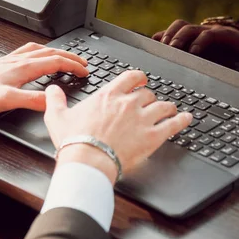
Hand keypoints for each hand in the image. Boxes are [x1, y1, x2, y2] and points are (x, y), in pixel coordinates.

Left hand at [0, 43, 88, 114]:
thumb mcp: (7, 100)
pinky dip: (41, 50)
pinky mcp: (4, 61)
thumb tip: (52, 102)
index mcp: (24, 67)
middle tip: (83, 64)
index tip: (85, 71)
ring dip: (58, 52)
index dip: (73, 66)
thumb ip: (32, 100)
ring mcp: (12, 59)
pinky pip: (28, 50)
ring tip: (67, 57)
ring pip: (41, 50)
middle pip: (52, 53)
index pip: (56, 62)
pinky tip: (38, 54)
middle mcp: (20, 60)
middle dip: (71, 57)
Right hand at [44, 70, 192, 183]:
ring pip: (163, 106)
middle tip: (149, 103)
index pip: (131, 77)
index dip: (138, 78)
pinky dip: (182, 120)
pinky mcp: (153, 137)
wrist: (88, 161)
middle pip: (148, 93)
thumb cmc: (74, 141)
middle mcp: (128, 103)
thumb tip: (52, 90)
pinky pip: (173, 124)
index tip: (140, 80)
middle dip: (149, 98)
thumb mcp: (57, 117)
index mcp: (108, 95)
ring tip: (170, 110)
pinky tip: (186, 118)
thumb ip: (55, 100)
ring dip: (167, 107)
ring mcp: (142, 119)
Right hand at [152, 19, 238, 64]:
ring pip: (177, 25)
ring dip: (168, 35)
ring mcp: (193, 31)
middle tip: (171, 51)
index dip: (199, 43)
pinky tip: (153, 44)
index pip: (207, 34)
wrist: (235, 40)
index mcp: (220, 33)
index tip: (193, 54)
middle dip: (179, 39)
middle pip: (188, 28)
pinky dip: (161, 35)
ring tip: (161, 48)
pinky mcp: (185, 35)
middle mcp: (204, 28)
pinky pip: (170, 31)